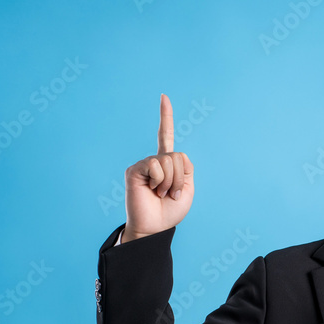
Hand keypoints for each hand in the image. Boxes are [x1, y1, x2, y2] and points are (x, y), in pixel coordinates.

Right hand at [123, 94, 194, 241]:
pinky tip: (152, 190)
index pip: (165, 136)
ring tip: (161, 193)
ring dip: (171, 182)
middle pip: (177, 156)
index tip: (163, 97)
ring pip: (168, 161)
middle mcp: (154, 161)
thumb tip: (174, 155)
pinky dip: (160, 181)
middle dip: (180, 179)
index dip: (165, 117)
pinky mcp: (134, 170)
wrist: (155, 227)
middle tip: (171, 194)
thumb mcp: (188, 188)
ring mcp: (144, 165)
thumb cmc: (170, 210)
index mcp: (167, 164)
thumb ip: (186, 167)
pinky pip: (155, 166)